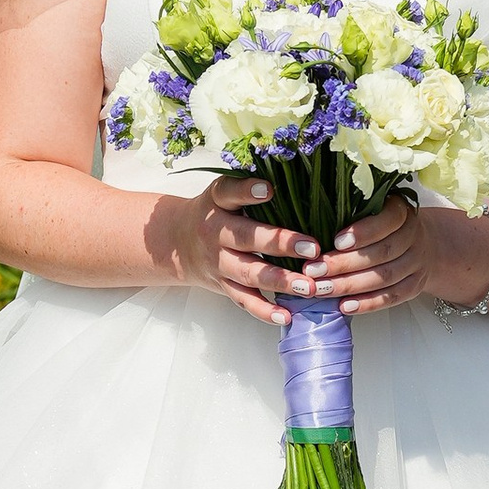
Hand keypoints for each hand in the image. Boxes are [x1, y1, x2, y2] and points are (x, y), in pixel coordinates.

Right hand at [172, 176, 325, 327]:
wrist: (176, 243)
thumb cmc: (214, 213)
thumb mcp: (222, 192)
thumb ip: (250, 186)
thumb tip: (300, 173)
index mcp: (216, 203)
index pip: (228, 192)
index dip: (247, 191)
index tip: (270, 190)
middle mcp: (215, 233)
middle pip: (245, 238)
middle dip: (279, 243)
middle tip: (311, 248)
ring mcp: (218, 263)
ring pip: (248, 273)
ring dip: (279, 281)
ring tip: (308, 286)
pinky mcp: (222, 286)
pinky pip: (243, 300)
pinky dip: (264, 311)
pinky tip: (287, 315)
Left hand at [303, 189, 440, 315]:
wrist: (425, 244)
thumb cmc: (385, 226)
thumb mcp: (374, 210)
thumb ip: (351, 213)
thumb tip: (314, 223)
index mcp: (401, 212)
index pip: (387, 220)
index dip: (363, 232)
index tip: (336, 242)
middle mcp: (413, 236)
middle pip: (381, 253)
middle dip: (344, 264)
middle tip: (313, 270)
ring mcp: (417, 263)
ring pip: (384, 277)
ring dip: (350, 285)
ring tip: (322, 289)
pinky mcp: (416, 285)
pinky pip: (392, 297)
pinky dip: (368, 303)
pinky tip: (345, 305)